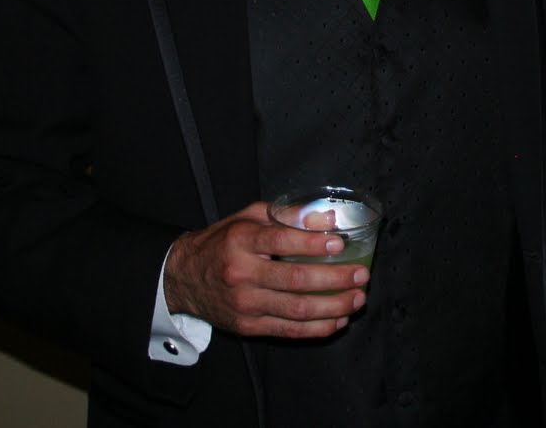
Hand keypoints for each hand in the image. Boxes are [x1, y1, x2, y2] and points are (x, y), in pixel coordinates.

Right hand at [163, 202, 369, 338]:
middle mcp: (242, 274)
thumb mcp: (248, 217)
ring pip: (296, 311)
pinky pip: (288, 331)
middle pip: (295, 281)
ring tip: (358, 298)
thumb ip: (286, 215)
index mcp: (241, 241)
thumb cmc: (223, 241)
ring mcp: (245, 304)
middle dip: (335, 280)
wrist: (183, 277)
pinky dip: (317, 328)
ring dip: (333, 307)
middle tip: (362, 275)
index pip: (281, 241)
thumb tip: (328, 219)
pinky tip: (338, 320)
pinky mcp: (248, 327)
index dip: (313, 245)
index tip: (340, 244)